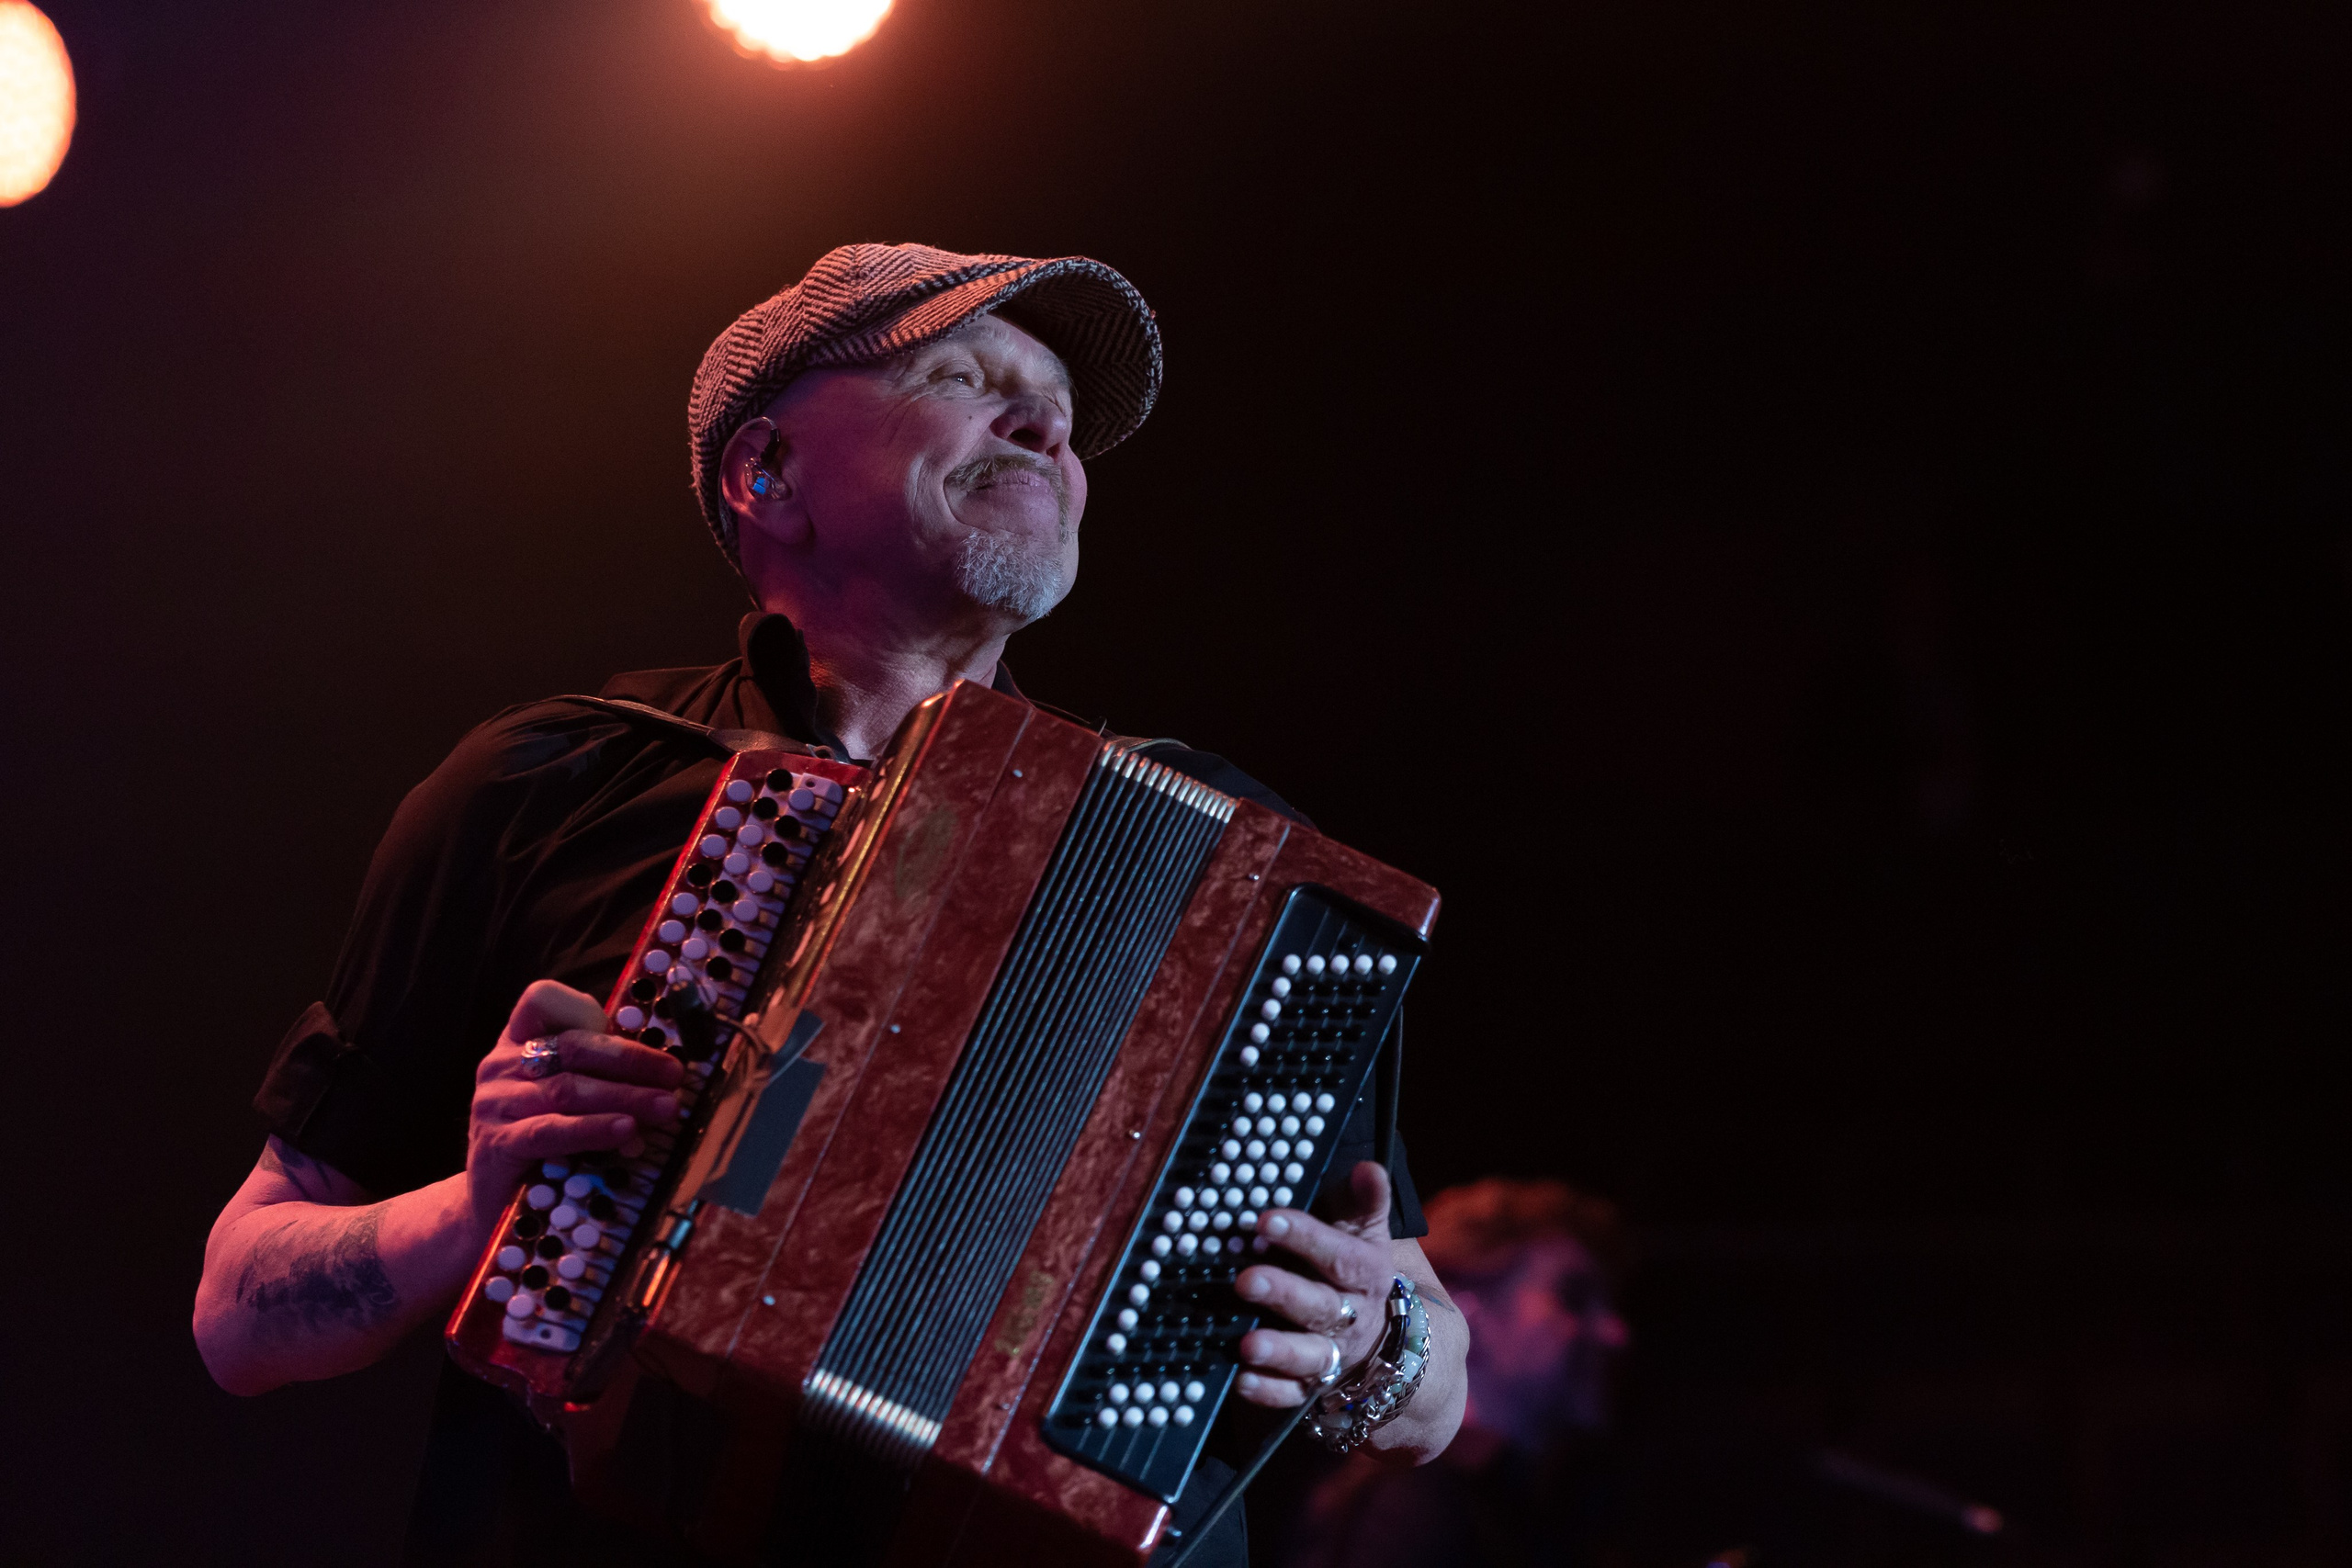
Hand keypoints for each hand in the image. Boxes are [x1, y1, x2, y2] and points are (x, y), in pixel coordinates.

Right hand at [463, 979, 684, 1240]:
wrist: (491, 1207)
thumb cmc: (543, 1147)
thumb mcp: (568, 1101)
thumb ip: (601, 1077)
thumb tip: (668, 1075)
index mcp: (517, 1043)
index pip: (541, 999)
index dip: (585, 1006)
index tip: (634, 1027)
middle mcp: (500, 1065)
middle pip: (573, 1046)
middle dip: (632, 1059)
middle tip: (675, 1076)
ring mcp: (495, 1103)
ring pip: (568, 1088)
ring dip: (625, 1096)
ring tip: (666, 1108)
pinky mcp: (496, 1143)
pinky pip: (550, 1131)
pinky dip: (593, 1129)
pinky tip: (626, 1131)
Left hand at [1231, 1160, 1395, 1406]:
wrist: (1392, 1344)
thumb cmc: (1356, 1269)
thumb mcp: (1365, 1233)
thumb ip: (1363, 1202)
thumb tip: (1369, 1168)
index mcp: (1366, 1274)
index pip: (1338, 1254)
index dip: (1304, 1236)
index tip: (1265, 1220)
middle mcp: (1352, 1317)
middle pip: (1320, 1306)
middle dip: (1283, 1293)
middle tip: (1245, 1280)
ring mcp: (1334, 1356)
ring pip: (1310, 1356)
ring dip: (1279, 1350)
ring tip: (1247, 1344)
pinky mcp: (1314, 1389)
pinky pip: (1293, 1395)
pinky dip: (1269, 1390)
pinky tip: (1241, 1380)